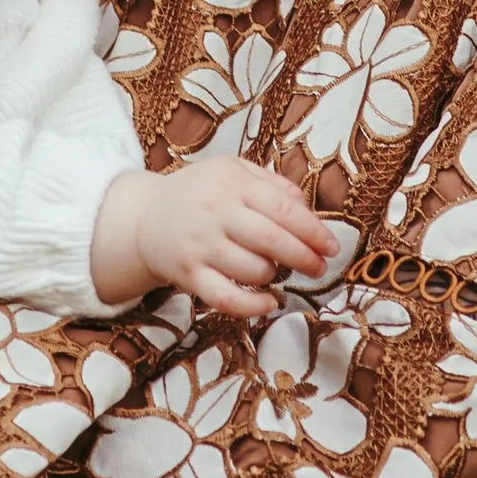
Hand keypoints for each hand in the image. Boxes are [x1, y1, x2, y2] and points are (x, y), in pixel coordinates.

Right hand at [91, 155, 342, 318]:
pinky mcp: (188, 275)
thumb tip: (306, 208)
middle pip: (271, 240)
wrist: (144, 218)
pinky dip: (253, 306)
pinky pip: (227, 299)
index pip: (283, 208)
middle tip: (320, 267)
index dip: (313, 230)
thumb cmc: (198, 193)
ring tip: (278, 271)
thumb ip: (271, 183)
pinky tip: (269, 302)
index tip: (332, 246)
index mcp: (231, 183)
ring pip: (252, 270)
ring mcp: (200, 246)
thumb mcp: (231, 171)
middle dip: (304, 257)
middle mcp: (215, 213)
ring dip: (275, 275)